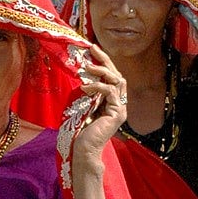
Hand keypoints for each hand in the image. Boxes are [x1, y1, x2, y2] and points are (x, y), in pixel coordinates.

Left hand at [75, 46, 126, 163]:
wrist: (82, 150)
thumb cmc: (78, 130)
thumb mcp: (80, 104)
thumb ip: (84, 91)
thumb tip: (78, 73)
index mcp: (110, 100)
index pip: (110, 76)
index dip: (102, 62)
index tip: (91, 50)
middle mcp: (118, 103)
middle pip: (117, 74)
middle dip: (105, 60)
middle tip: (93, 49)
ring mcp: (120, 108)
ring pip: (117, 80)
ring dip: (102, 71)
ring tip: (87, 67)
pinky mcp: (117, 114)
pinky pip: (111, 92)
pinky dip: (98, 86)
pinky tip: (85, 86)